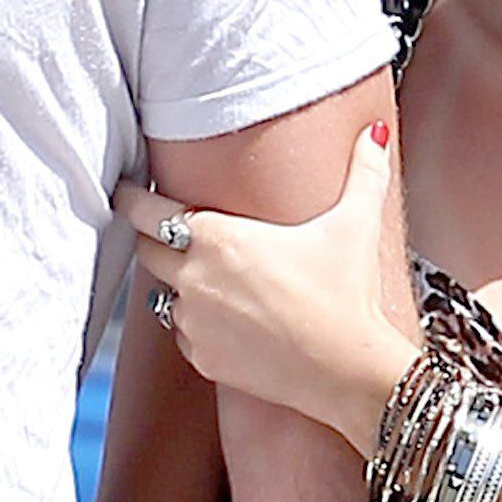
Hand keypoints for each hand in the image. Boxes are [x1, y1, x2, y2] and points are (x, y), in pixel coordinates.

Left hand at [115, 127, 414, 450]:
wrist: (348, 369)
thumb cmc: (347, 293)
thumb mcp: (355, 223)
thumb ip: (364, 171)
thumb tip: (376, 132)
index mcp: (215, 238)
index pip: (145, 211)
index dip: (131, 198)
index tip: (126, 191)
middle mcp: (192, 279)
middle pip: (147, 252)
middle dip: (156, 241)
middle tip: (171, 232)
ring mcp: (193, 323)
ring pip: (165, 296)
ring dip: (180, 285)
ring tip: (213, 281)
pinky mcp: (202, 359)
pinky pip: (183, 335)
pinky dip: (196, 325)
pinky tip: (226, 319)